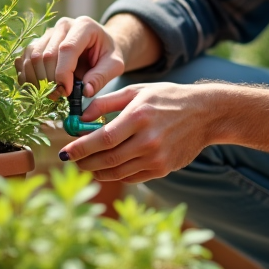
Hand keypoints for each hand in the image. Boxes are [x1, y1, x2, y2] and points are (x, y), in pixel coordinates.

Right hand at [16, 16, 125, 97]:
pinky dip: (27, 76)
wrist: (100, 46)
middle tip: (59, 97)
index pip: (67, 48)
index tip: (67, 92)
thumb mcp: (115, 65)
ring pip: (32, 56)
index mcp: (84, 26)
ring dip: (37, 80)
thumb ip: (101, 77)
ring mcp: (48, 33)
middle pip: (46, 54)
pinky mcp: (38, 42)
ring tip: (51, 94)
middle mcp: (63, 26)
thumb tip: (85, 92)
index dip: (63, 73)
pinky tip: (38, 88)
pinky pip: (24, 59)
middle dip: (50, 80)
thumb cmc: (107, 55)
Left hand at [59, 82, 215, 183]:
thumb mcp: (137, 91)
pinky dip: (115, 174)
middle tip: (72, 160)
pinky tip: (108, 167)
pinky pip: (131, 177)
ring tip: (86, 164)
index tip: (64, 152)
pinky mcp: (163, 169)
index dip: (80, 148)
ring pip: (117, 172)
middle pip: (107, 159)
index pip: (102, 139)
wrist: (205, 114)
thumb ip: (106, 103)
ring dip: (97, 171)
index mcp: (139, 116)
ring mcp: (157, 157)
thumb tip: (80, 118)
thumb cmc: (167, 98)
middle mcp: (148, 140)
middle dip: (84, 162)